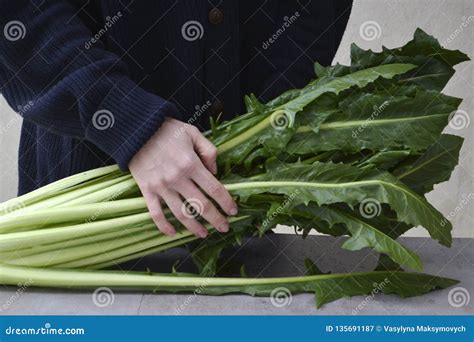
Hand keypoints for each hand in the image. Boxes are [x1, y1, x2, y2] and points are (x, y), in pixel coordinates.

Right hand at [129, 118, 237, 237]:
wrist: (136, 129)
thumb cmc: (167, 130)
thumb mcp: (193, 133)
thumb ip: (209, 151)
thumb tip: (216, 172)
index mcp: (191, 164)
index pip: (214, 188)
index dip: (226, 202)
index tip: (233, 211)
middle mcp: (178, 178)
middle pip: (201, 205)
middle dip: (215, 219)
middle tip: (224, 228)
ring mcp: (161, 186)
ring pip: (181, 214)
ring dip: (194, 227)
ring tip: (204, 234)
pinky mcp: (146, 190)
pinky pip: (156, 213)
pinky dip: (164, 226)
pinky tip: (173, 234)